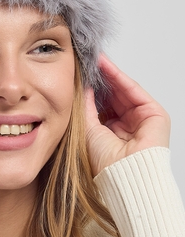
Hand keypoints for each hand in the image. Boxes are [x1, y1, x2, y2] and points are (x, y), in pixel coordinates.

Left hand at [85, 54, 170, 176]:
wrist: (123, 175)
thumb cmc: (105, 163)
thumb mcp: (88, 130)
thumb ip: (86, 107)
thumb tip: (82, 88)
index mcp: (112, 135)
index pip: (102, 107)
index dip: (92, 90)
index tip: (80, 75)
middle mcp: (128, 128)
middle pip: (113, 97)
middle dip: (100, 79)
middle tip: (86, 63)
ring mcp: (142, 120)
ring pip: (123, 91)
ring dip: (108, 75)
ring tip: (94, 61)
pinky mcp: (155, 114)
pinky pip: (134, 91)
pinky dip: (119, 77)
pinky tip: (105, 66)